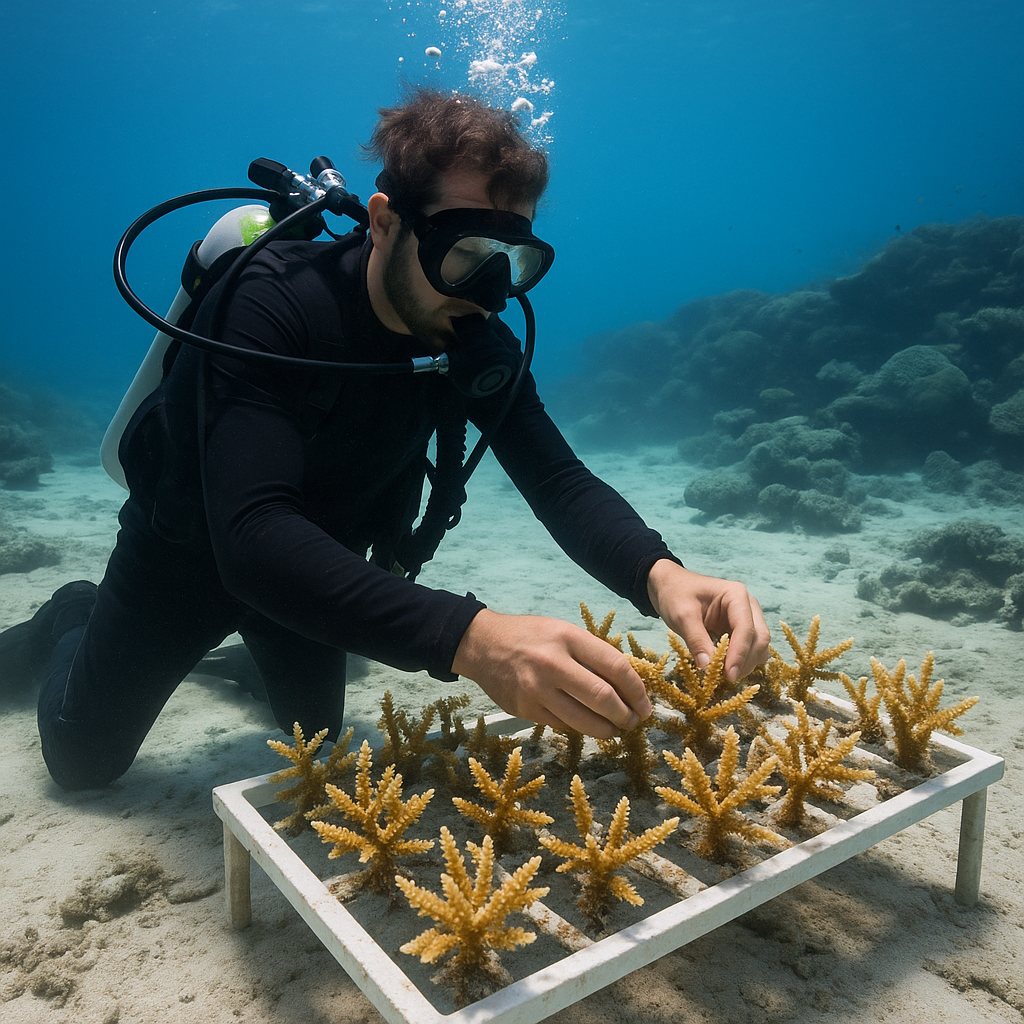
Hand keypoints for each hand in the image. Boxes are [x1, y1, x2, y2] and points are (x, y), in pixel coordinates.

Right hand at [451, 609, 651, 738]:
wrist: (482, 644)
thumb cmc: (530, 635)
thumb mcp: (563, 631)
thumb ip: (592, 655)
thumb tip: (627, 686)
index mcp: (568, 638)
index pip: (615, 668)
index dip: (637, 690)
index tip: (645, 704)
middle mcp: (552, 664)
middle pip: (603, 698)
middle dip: (626, 715)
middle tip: (634, 721)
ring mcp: (537, 690)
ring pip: (584, 721)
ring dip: (607, 730)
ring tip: (617, 729)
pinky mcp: (525, 710)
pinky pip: (563, 726)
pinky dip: (580, 728)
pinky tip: (587, 724)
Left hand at [646, 559, 770, 681]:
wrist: (670, 586)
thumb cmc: (675, 595)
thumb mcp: (682, 615)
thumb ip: (696, 639)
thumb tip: (708, 666)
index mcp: (736, 595)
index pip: (746, 629)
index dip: (740, 654)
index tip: (729, 675)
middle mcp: (748, 605)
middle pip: (760, 638)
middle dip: (746, 661)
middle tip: (727, 679)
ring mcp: (747, 617)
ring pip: (759, 645)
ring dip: (747, 663)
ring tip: (725, 675)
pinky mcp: (741, 629)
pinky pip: (750, 648)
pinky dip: (743, 660)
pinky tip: (726, 668)